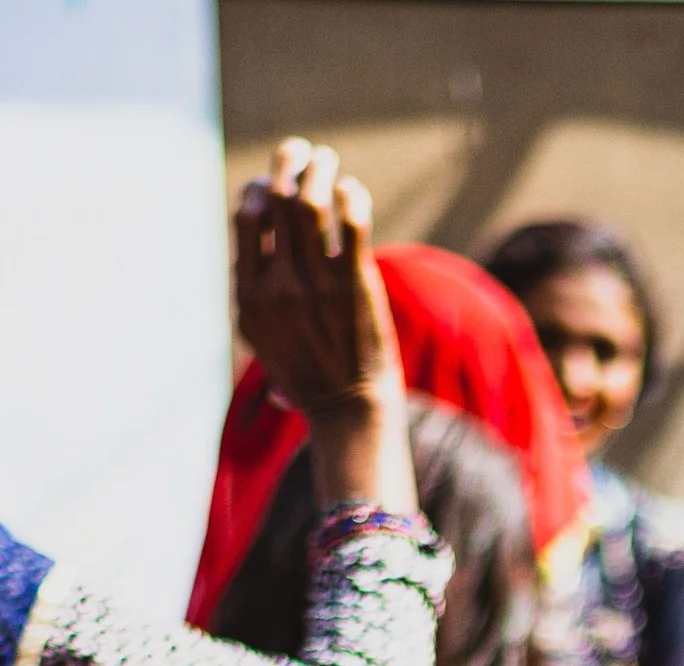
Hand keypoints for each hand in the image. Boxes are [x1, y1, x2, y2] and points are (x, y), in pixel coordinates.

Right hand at [234, 139, 394, 416]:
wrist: (348, 413)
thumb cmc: (308, 374)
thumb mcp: (261, 335)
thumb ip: (252, 287)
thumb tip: (250, 235)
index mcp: (250, 294)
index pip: (246, 215)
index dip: (260, 187)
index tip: (276, 184)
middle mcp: (279, 285)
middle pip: (277, 197)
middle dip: (289, 162)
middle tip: (304, 152)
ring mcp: (317, 285)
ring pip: (311, 201)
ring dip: (319, 168)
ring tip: (328, 161)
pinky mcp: (355, 288)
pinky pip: (351, 222)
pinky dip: (351, 195)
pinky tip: (353, 192)